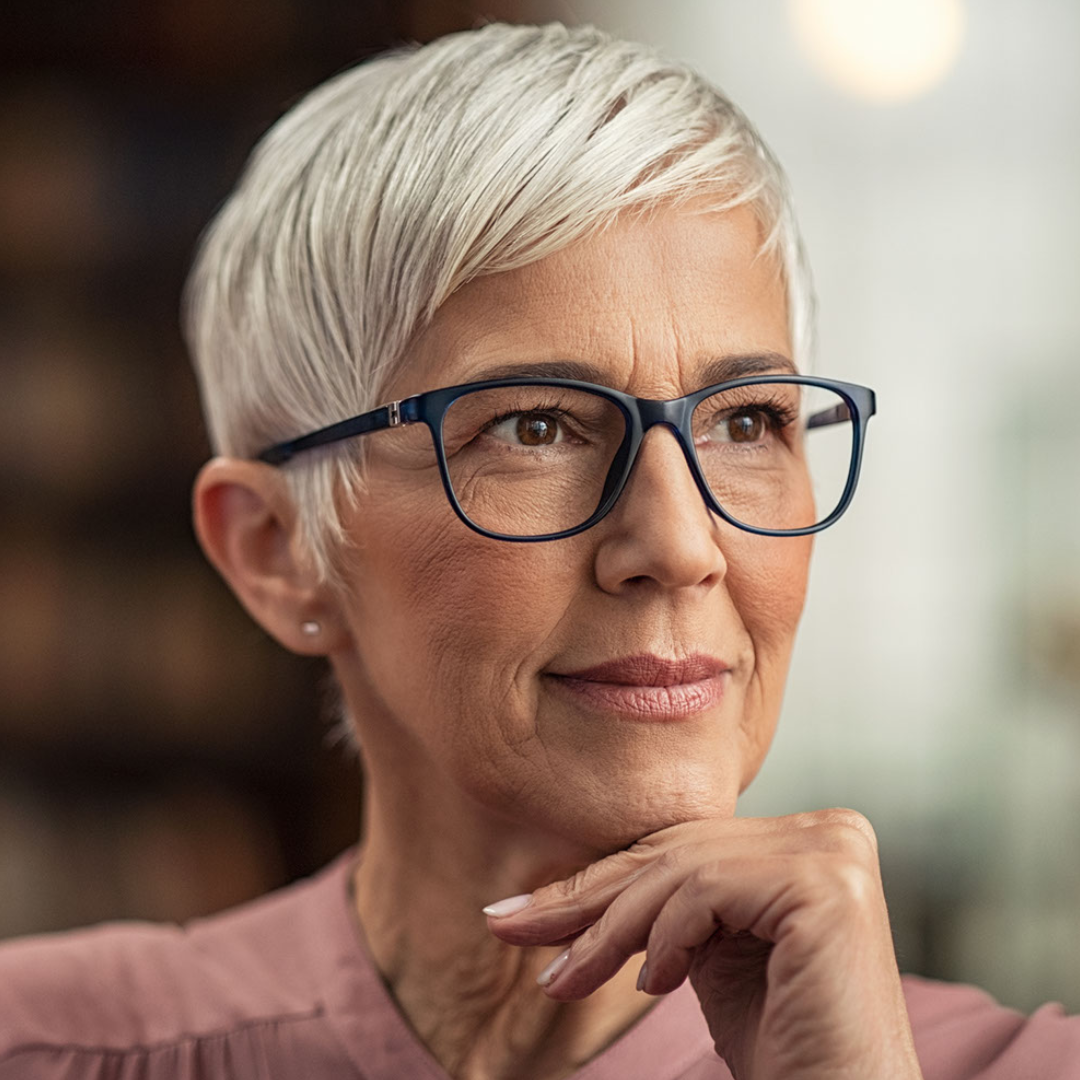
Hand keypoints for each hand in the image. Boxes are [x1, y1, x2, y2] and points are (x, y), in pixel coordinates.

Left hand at [484, 810, 922, 1079]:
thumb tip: (559, 890)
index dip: (599, 882)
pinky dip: (665, 938)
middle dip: (585, 900)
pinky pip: (707, 890)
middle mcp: (828, 829)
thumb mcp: (700, 953)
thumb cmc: (781, 1044)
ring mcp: (833, 849)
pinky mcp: (826, 881)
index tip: (522, 912)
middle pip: (676, 854)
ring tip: (565, 981)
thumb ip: (663, 902)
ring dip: (608, 931)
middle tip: (509, 927)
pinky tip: (654, 985)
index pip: (681, 848)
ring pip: (680, 870)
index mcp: (804, 836)